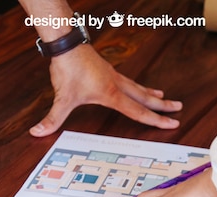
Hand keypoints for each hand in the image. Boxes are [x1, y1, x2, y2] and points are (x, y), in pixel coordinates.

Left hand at [29, 44, 182, 136]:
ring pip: (138, 87)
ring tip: (164, 98)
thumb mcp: (61, 97)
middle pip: (145, 97)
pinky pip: (128, 81)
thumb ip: (52, 118)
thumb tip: (37, 132)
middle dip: (162, 106)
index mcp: (111, 94)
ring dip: (152, 94)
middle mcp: (116, 84)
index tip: (172, 123)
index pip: (138, 111)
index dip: (156, 120)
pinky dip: (138, 86)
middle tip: (179, 109)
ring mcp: (113, 76)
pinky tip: (137, 87)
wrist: (67, 43)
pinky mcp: (107, 70)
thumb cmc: (68, 68)